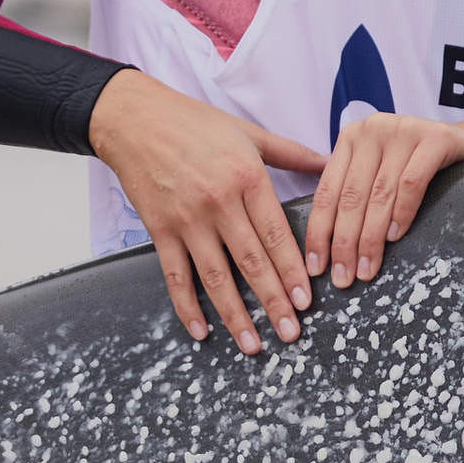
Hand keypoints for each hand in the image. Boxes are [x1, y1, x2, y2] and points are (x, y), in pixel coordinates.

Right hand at [88, 72, 324, 352]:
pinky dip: (187, 307)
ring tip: (254, 344)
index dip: (293, 272)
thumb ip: (290, 152)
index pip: (277, 235)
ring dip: (237, 315)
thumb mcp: (247, 132)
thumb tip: (329, 162)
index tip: (307, 301)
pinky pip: (176, 276)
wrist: (134, 118)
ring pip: (217, 277)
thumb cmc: (193, 122)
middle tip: (292, 333)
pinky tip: (202, 331)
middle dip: (274, 302)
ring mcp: (187, 219)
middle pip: (253, 263)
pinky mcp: (160, 229)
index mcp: (247, 177)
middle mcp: (219, 202)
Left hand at [306, 111, 463, 289]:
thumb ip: (356, 195)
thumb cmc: (422, 168)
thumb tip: (328, 251)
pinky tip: (395, 237)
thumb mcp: (381, 176)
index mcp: (352, 138)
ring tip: (367, 269)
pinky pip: (412, 182)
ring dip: (370, 238)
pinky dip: (402, 212)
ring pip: (379, 193)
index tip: (316, 268)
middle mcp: (373, 128)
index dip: (319, 232)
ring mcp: (405, 128)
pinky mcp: (437, 136)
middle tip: (344, 278)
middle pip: (352, 196)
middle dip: (344, 243)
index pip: (328, 191)